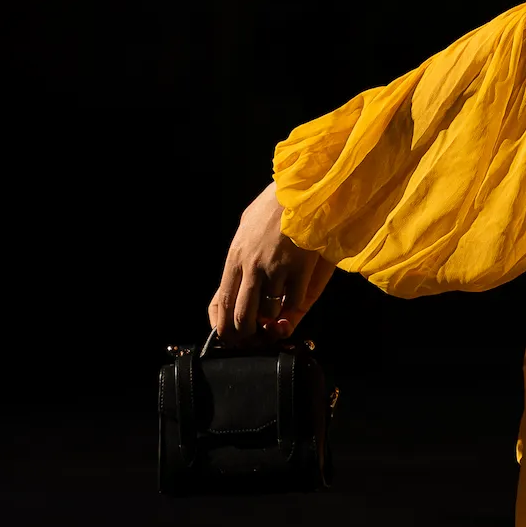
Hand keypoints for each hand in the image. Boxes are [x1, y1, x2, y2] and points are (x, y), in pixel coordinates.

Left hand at [209, 182, 334, 342]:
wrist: (303, 189)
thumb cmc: (276, 204)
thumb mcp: (247, 226)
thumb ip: (242, 255)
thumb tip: (239, 278)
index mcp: (235, 257)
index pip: (222, 302)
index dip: (225, 326)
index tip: (230, 335)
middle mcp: (251, 267)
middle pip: (242, 316)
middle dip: (247, 333)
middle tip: (255, 337)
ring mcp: (275, 270)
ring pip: (268, 314)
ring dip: (273, 320)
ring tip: (276, 315)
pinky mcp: (299, 270)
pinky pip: (294, 302)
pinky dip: (294, 307)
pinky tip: (295, 298)